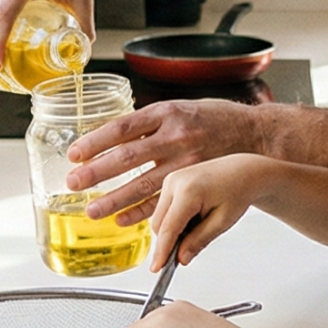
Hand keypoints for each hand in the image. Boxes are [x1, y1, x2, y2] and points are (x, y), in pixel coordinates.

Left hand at [65, 99, 267, 220]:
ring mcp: (185, 161)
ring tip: (93, 210)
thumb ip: (148, 123)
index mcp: (166, 113)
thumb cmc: (213, 119)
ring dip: (114, 200)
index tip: (74, 153)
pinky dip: (141, 212)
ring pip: (143, 184)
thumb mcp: (178, 108)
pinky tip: (122, 219)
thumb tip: (111, 135)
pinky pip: (164, 201)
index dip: (95, 141)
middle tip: (73, 183)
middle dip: (97, 172)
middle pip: (127, 157)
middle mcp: (175, 136)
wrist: (254, 133)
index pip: (122, 128)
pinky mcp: (195, 181)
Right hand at [142, 153, 268, 270]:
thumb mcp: (222, 222)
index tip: (156, 268)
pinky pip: (164, 209)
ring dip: (173, 229)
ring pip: (159, 218)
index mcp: (188, 191)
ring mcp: (170, 179)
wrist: (242, 171)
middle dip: (170, 240)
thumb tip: (180, 258)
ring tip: (200, 223)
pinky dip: (174, 219)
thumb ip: (198, 241)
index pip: (169, 228)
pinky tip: (194, 216)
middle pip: (159, 225)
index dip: (162, 251)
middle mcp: (174, 182)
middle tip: (193, 244)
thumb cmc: (237, 192)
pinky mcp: (170, 181)